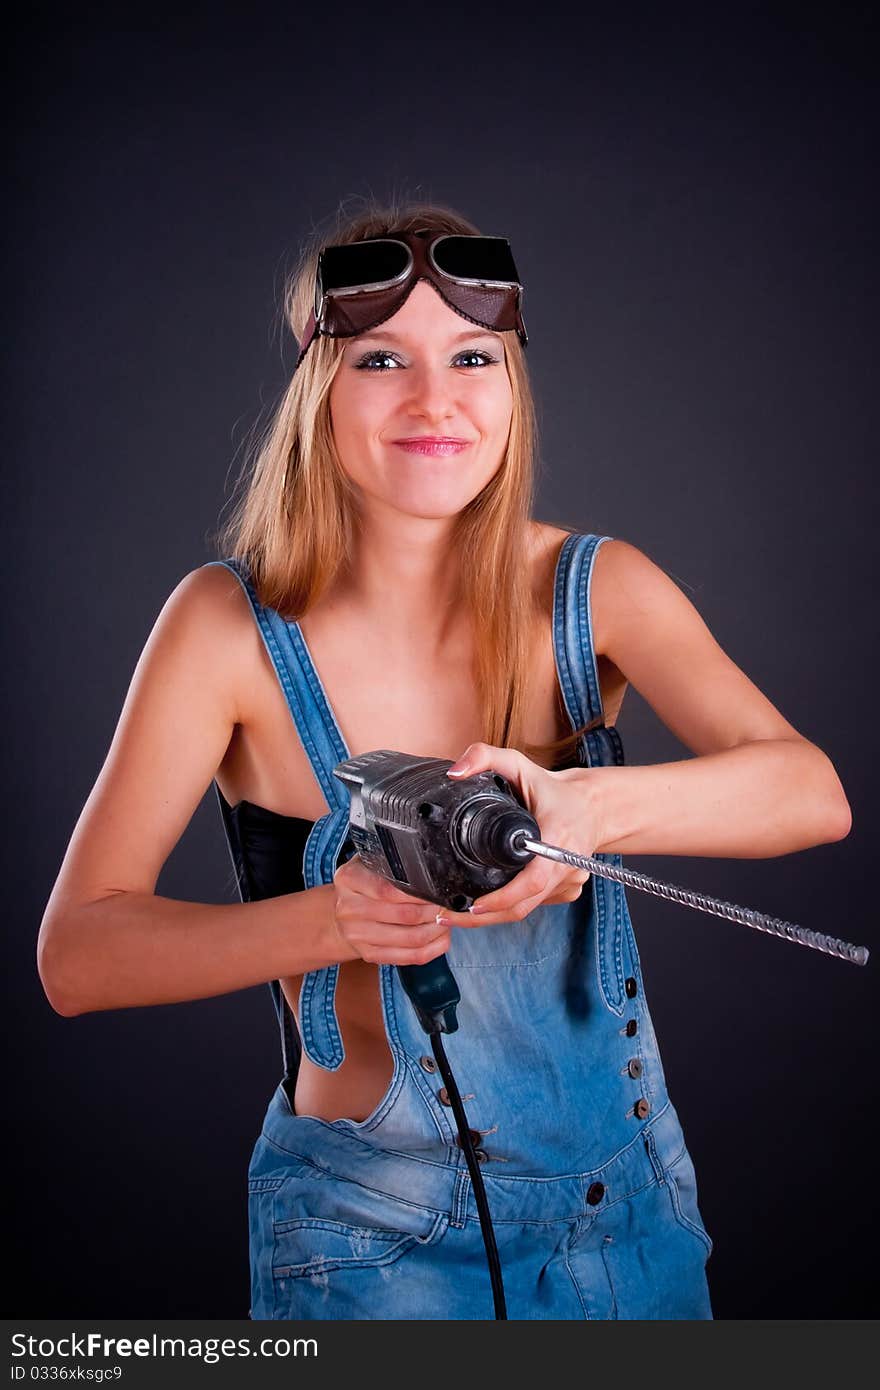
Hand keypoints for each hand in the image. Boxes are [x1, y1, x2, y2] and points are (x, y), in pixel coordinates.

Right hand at [332, 855, 474, 965]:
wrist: (342, 912)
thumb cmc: (363, 883)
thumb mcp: (369, 862)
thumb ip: (391, 863)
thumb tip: (430, 870)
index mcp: (349, 879)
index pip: (388, 889)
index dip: (419, 893)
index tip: (437, 891)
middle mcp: (348, 909)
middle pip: (404, 915)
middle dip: (433, 911)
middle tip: (447, 905)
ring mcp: (357, 935)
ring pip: (411, 939)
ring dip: (436, 930)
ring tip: (446, 920)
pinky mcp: (369, 955)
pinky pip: (409, 957)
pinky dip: (432, 949)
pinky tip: (440, 938)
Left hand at [446, 742, 603, 923]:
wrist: (592, 806)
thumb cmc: (554, 789)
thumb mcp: (520, 764)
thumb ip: (486, 757)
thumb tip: (455, 772)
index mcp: (558, 839)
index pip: (533, 880)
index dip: (502, 899)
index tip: (472, 905)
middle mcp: (566, 866)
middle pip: (523, 907)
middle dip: (483, 917)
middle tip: (446, 916)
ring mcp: (568, 882)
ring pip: (527, 910)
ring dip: (493, 917)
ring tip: (456, 915)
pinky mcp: (567, 890)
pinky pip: (535, 906)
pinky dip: (509, 909)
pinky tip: (485, 907)